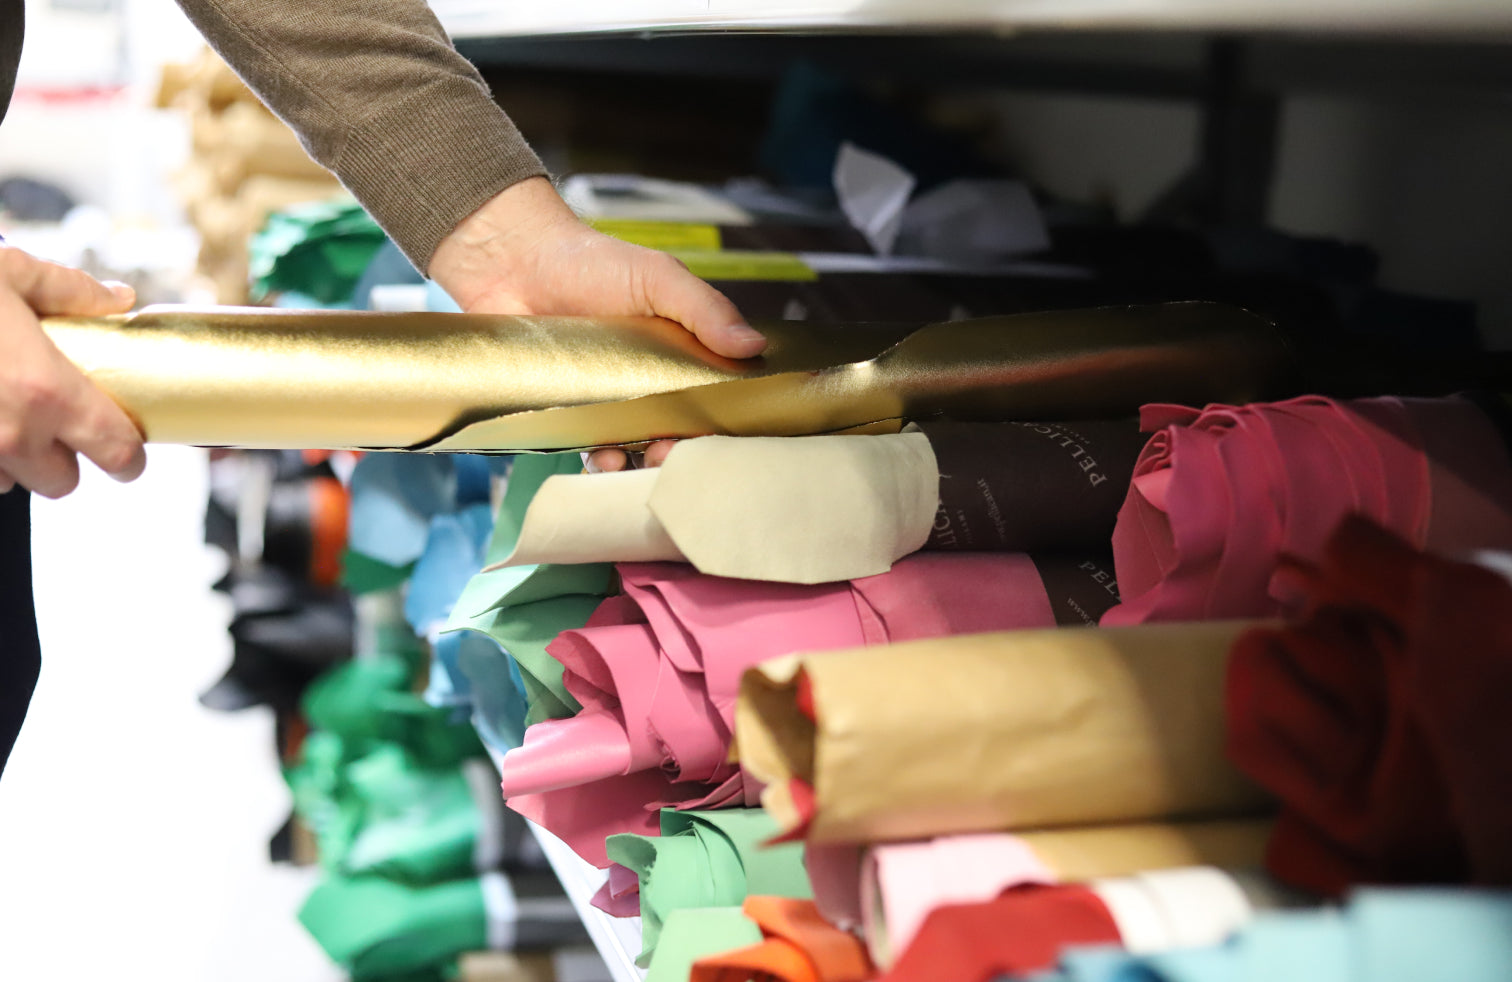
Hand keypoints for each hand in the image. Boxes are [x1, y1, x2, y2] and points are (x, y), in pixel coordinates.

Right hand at [0, 247, 145, 496]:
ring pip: (7, 484)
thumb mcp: (9, 272)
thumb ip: (70, 291)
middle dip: (62, 459)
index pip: (116, 451)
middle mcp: (9, 433)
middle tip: (52, 426)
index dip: (128, 456)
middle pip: (61, 483)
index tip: (126, 452)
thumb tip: (116, 299)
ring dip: (10, 460)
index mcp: (47, 391)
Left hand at [429, 177, 762, 472]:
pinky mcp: (566, 413)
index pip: (713, 398)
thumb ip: (705, 309)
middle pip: (677, 432)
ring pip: (634, 448)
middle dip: (679, 452)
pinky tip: (600, 458)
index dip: (719, 422)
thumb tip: (753, 345)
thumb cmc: (589, 261)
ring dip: (639, 465)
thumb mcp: (658, 277)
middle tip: (670, 453)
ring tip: (632, 460)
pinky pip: (586, 449)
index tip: (716, 436)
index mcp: (679, 354)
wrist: (512, 260)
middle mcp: (647, 383)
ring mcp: (607, 401)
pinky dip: (597, 463)